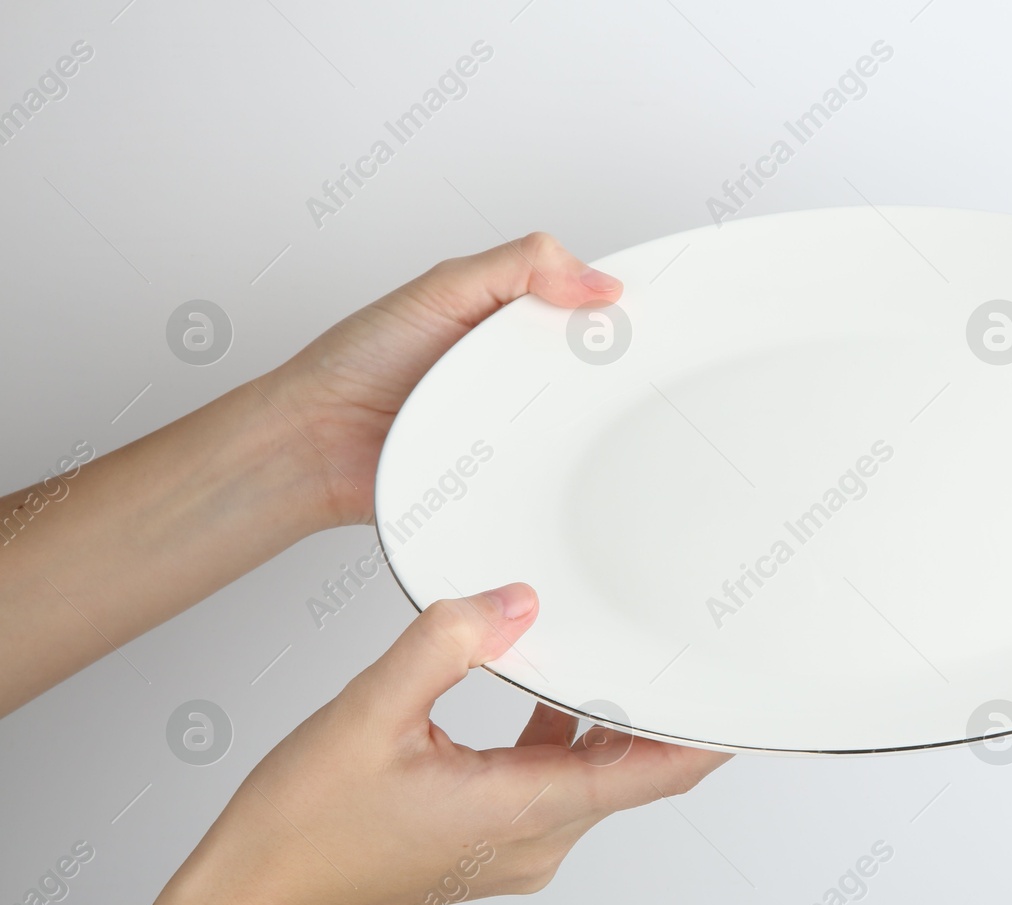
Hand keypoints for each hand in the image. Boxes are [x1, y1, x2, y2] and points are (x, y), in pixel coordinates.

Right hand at [42, 583, 728, 904]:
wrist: (256, 893)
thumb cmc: (302, 825)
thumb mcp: (370, 712)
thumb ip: (448, 644)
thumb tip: (513, 602)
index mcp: (524, 812)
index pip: (654, 774)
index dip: (709, 735)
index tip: (746, 695)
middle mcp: (536, 841)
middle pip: (634, 772)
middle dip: (663, 712)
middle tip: (687, 651)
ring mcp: (518, 849)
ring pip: (595, 775)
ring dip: (607, 719)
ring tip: (620, 657)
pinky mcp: (496, 843)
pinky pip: (557, 782)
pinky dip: (564, 737)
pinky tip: (546, 692)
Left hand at [262, 233, 621, 526]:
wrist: (317, 443)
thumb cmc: (358, 364)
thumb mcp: (443, 288)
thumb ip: (518, 267)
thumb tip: (596, 280)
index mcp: (507, 316)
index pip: (581, 304)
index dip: (614, 308)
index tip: (637, 313)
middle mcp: (516, 368)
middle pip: (590, 368)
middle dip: (609, 367)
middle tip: (615, 365)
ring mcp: (514, 422)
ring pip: (577, 422)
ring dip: (583, 420)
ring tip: (577, 410)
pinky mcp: (508, 472)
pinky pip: (551, 469)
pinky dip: (559, 464)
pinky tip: (555, 454)